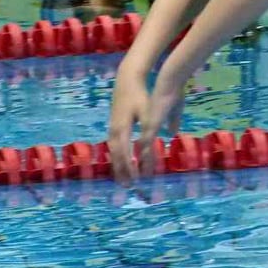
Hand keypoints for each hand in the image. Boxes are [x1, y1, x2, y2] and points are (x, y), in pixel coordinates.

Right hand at [107, 66, 152, 181]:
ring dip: (117, 166)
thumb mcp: (147, 111)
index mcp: (122, 128)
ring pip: (113, 152)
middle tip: (128, 187)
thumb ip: (149, 129)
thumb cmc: (140, 94)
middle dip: (122, 172)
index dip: (129, 168)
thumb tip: (155, 145)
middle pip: (116, 156)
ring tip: (123, 179)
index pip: (124, 154)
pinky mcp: (113, 124)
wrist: (127, 79)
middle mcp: (114, 130)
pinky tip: (120, 162)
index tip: (136, 180)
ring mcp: (111, 127)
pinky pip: (112, 146)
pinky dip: (116, 157)